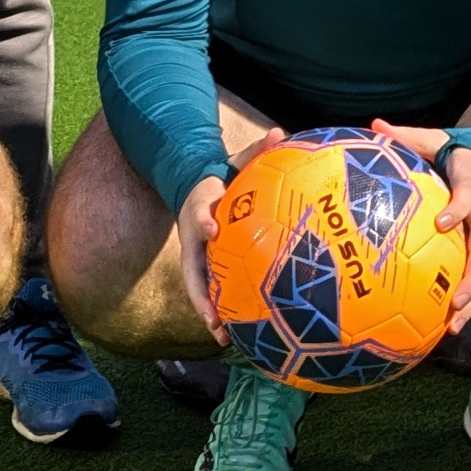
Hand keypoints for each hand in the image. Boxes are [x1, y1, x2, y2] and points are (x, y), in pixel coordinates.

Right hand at [175, 124, 276, 344]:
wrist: (197, 187)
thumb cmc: (224, 175)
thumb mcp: (236, 158)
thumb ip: (257, 149)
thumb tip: (279, 132)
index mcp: (199, 208)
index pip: (199, 213)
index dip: (204, 221)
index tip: (212, 228)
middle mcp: (194, 238)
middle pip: (192, 270)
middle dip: (201, 294)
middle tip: (212, 316)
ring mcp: (197, 257)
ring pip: (199, 289)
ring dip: (209, 313)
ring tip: (224, 339)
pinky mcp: (207, 267)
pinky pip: (214, 291)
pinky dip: (223, 312)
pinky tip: (240, 335)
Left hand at [370, 122, 470, 318]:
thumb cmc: (465, 158)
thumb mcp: (442, 141)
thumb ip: (410, 138)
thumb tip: (375, 125)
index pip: (469, 198)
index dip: (458, 210)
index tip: (442, 223)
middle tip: (457, 300)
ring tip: (453, 327)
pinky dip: (468, 303)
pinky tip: (448, 327)